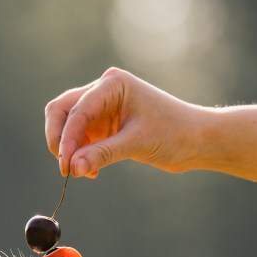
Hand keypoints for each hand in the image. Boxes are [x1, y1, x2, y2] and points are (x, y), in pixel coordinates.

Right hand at [44, 67, 201, 177]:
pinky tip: (92, 170)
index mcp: (113, 84)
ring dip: (69, 149)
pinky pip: (80, 138)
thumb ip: (102, 154)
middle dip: (60, 139)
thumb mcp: (137, 144)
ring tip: (82, 172)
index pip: (78, 109)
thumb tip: (72, 168)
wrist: (197, 140)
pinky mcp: (104, 124)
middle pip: (63, 110)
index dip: (67, 137)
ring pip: (68, 125)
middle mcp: (103, 90)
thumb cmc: (174, 133)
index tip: (65, 164)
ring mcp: (102, 107)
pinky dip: (80, 154)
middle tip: (65, 167)